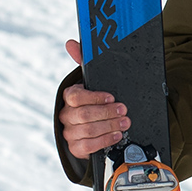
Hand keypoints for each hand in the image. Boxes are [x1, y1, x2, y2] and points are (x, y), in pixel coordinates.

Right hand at [59, 39, 129, 157]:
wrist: (93, 124)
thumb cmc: (94, 98)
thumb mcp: (92, 80)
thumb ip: (83, 61)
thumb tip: (71, 43)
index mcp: (70, 96)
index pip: (76, 97)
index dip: (95, 98)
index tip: (112, 97)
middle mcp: (66, 114)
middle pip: (84, 115)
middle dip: (107, 113)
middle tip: (124, 110)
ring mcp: (70, 132)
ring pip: (87, 131)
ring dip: (109, 126)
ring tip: (125, 122)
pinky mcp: (75, 147)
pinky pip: (87, 146)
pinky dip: (104, 140)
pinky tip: (116, 135)